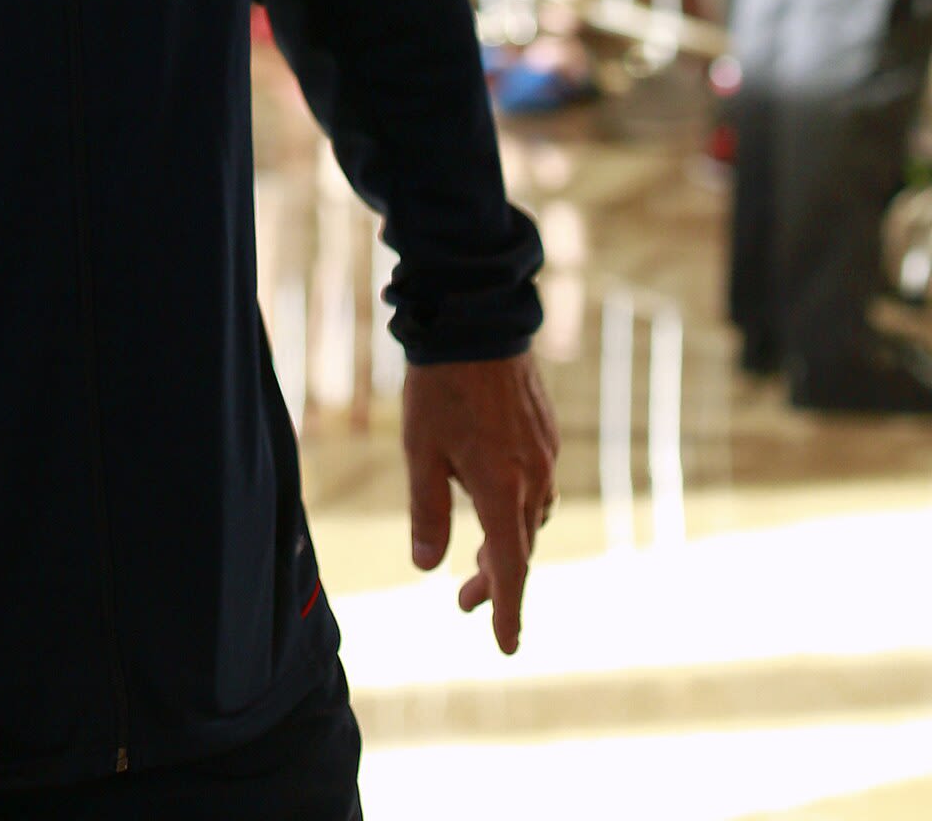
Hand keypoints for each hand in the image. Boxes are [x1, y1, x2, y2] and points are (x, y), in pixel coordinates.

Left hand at [403, 352, 557, 656]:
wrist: (476, 321)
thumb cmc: (440, 386)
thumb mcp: (421, 451)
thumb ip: (427, 512)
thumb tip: (427, 566)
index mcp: (502, 489)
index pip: (509, 568)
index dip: (507, 610)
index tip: (506, 645)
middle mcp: (533, 478)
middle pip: (520, 548)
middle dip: (494, 581)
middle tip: (464, 603)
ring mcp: (544, 455)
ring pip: (530, 518)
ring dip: (506, 544)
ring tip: (475, 560)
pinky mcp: (545, 434)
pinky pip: (537, 487)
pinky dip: (517, 510)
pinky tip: (495, 502)